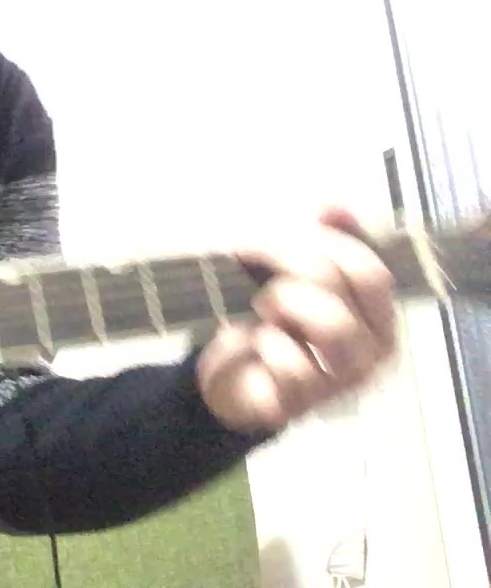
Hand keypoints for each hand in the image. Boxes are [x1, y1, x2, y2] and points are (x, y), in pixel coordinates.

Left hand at [197, 207, 396, 432]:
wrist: (233, 383)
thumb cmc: (274, 328)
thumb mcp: (298, 282)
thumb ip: (322, 246)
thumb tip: (331, 208)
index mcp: (380, 320)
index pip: (370, 270)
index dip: (327, 241)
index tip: (281, 228)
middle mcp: (373, 353)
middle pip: (346, 286)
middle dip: (292, 260)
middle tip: (251, 256)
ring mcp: (341, 383)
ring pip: (332, 322)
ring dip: (284, 301)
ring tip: (264, 307)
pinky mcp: (302, 404)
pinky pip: (291, 359)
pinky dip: (263, 342)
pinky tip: (253, 342)